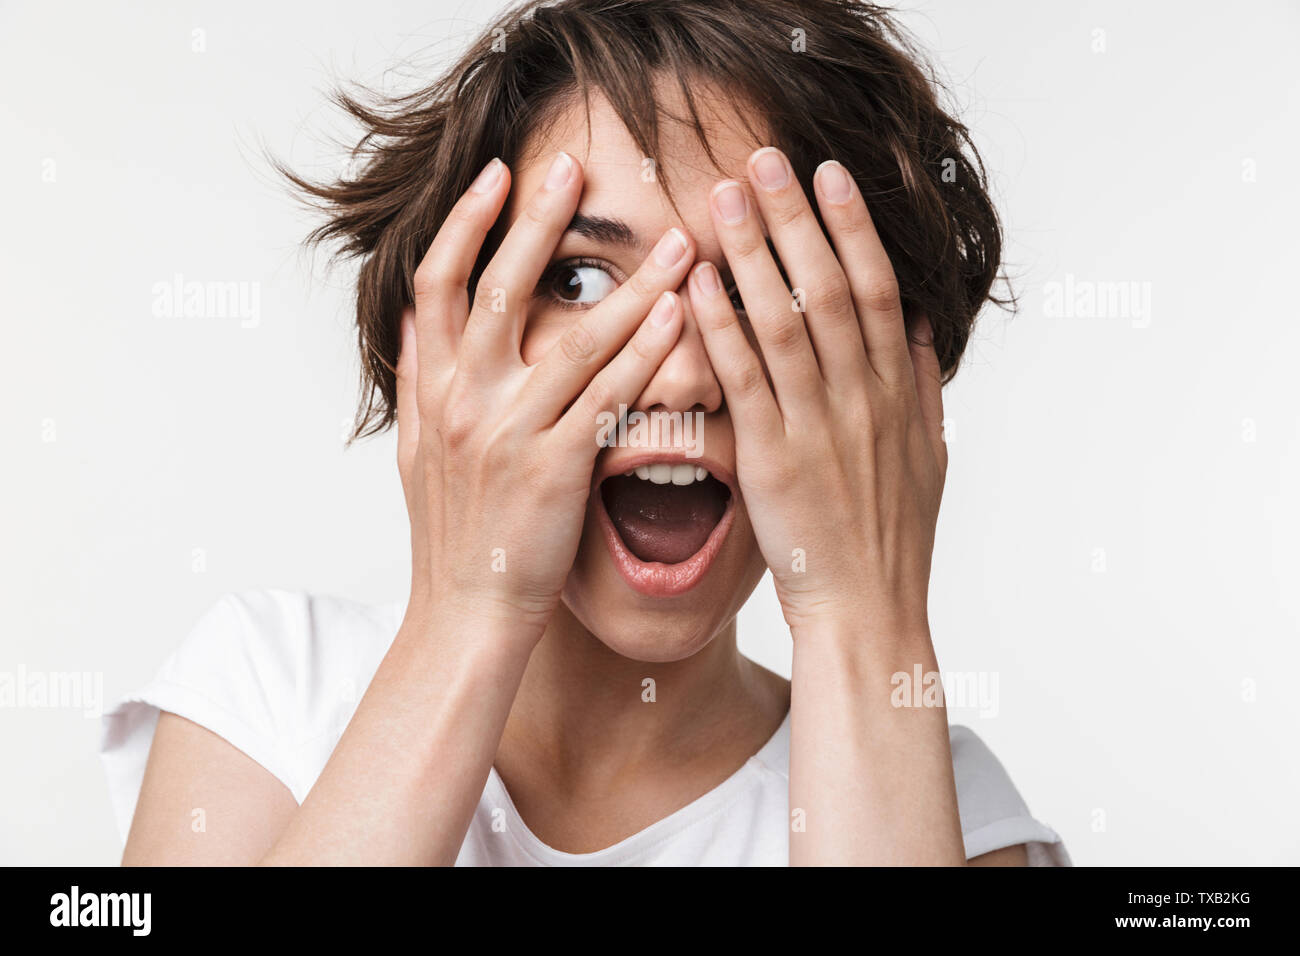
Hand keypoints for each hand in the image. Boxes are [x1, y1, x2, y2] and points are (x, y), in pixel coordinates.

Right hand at [396, 153, 696, 641]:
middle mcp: (463, 401)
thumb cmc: (453, 535)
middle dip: (537, 221)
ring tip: (674, 240)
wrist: (464, 614)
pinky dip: (643, 352)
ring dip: (628, 283)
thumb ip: (418, 378)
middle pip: (498, 288)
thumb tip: (416, 317)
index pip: (438, 282)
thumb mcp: (415, 452)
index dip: (466, 222)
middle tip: (575, 164)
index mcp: (431, 390)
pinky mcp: (552, 469)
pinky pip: (607, 397)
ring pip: (571, 338)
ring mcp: (507, 433)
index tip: (499, 174)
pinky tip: (678, 316)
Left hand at [687, 148, 946, 637]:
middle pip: (829, 287)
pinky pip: (743, 380)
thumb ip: (921, 384)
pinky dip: (720, 327)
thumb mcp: (928, 454)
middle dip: (795, 218)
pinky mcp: (772, 459)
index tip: (828, 174)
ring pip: (784, 320)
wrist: (869, 611)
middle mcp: (860, 398)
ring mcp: (816, 426)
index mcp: (896, 391)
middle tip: (764, 158)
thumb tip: (915, 323)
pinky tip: (696, 283)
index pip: (877, 288)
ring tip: (723, 196)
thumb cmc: (892, 537)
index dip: (852, 227)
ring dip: (753, 253)